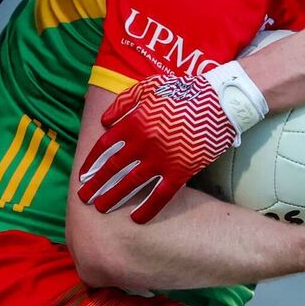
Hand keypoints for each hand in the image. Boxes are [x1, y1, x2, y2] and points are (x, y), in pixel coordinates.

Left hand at [77, 62, 266, 222]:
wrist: (220, 101)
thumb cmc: (185, 91)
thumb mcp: (150, 87)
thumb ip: (124, 102)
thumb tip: (105, 121)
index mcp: (135, 120)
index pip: (104, 145)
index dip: (91, 162)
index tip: (84, 174)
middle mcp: (143, 141)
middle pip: (113, 168)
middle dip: (96, 185)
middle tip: (84, 198)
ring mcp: (162, 158)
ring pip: (131, 183)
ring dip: (113, 198)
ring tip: (101, 209)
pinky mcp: (181, 170)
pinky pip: (160, 195)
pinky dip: (147, 208)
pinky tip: (136, 218)